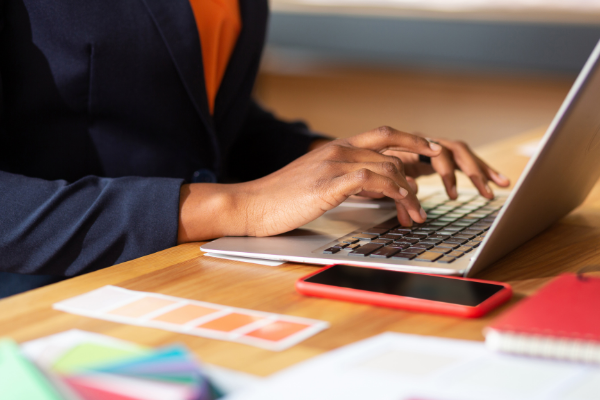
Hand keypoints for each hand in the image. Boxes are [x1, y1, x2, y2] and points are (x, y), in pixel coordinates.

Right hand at [179, 126, 442, 241]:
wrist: (250, 205)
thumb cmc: (281, 199)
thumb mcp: (317, 182)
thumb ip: (344, 178)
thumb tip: (372, 186)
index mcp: (336, 147)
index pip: (383, 134)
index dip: (411, 140)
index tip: (431, 150)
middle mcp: (338, 149)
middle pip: (391, 146)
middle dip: (418, 164)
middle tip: (434, 183)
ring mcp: (333, 163)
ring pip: (387, 165)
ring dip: (409, 190)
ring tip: (416, 213)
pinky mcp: (330, 182)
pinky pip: (374, 179)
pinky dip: (395, 191)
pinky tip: (402, 205)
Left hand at [384, 137, 509, 199]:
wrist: (370, 157)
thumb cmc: (376, 168)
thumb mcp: (382, 175)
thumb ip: (396, 181)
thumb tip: (412, 188)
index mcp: (409, 145)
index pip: (433, 153)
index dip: (445, 171)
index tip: (452, 192)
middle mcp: (426, 142)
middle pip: (455, 149)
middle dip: (472, 171)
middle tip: (484, 191)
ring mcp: (435, 147)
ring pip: (463, 154)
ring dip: (483, 169)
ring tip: (501, 184)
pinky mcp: (441, 154)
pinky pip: (463, 161)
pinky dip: (479, 171)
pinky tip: (495, 183)